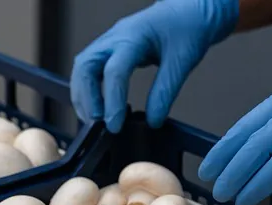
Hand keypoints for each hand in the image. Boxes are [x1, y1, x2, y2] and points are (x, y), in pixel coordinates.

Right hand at [71, 0, 238, 132]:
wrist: (190, 11)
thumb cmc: (188, 27)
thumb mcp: (182, 62)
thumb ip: (165, 92)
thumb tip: (152, 121)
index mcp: (134, 36)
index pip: (114, 71)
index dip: (112, 102)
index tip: (114, 126)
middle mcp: (115, 37)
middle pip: (85, 68)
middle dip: (87, 100)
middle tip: (98, 125)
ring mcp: (109, 43)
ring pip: (82, 70)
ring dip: (83, 97)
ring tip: (96, 121)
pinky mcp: (109, 51)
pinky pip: (88, 71)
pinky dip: (88, 91)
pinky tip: (98, 108)